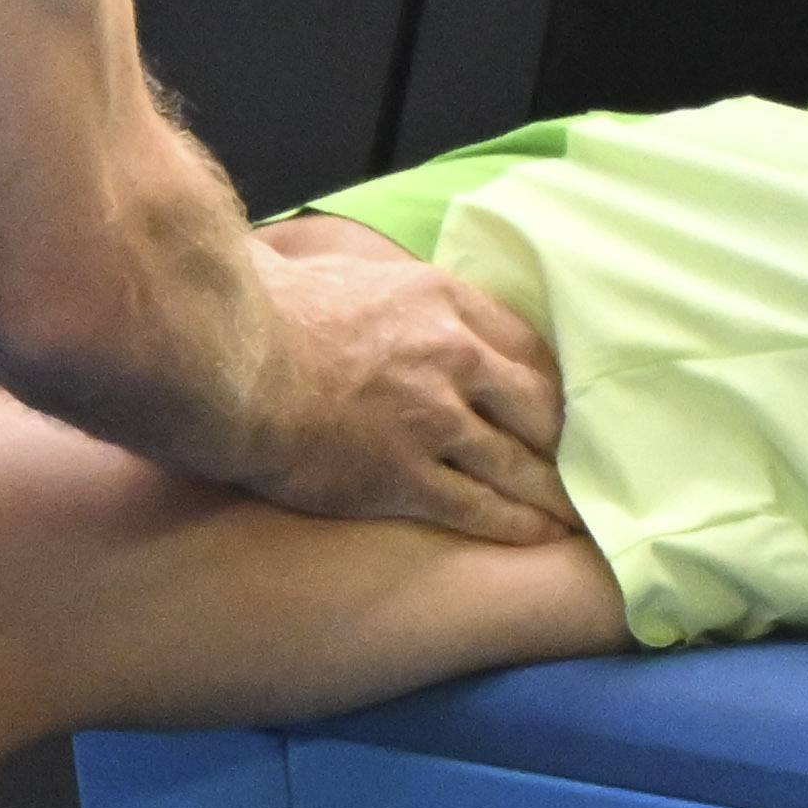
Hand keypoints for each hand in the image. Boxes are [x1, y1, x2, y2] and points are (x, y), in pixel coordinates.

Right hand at [232, 237, 576, 543]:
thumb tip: (371, 285)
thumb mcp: (345, 271)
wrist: (226, 362)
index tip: (558, 406)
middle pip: (538, 404)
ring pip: (519, 464)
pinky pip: (481, 507)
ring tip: (576, 514)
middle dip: (562, 439)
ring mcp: (434, 421)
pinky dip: (518, 524)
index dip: (548, 382)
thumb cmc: (266, 309)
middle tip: (582, 463)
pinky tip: (539, 535)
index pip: (525, 343)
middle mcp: (452, 358)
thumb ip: (383, 287)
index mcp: (440, 301)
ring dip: (551, 492)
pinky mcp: (406, 477)